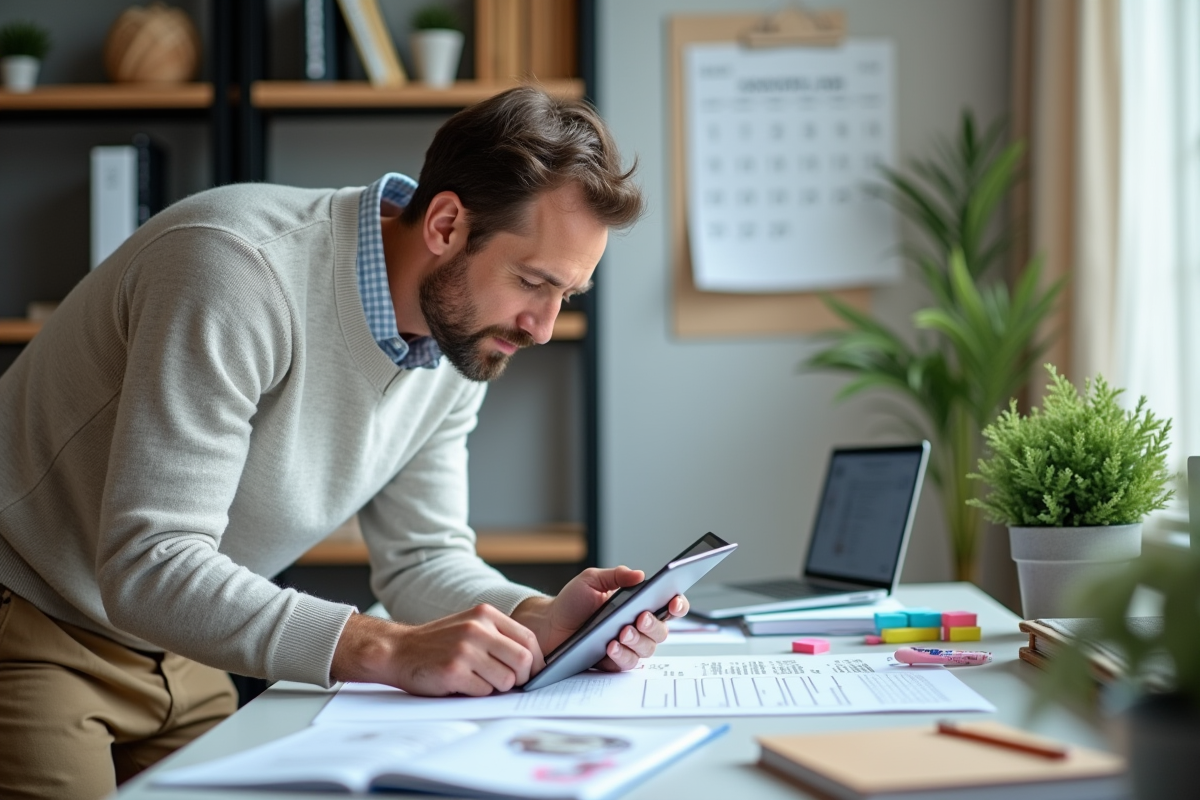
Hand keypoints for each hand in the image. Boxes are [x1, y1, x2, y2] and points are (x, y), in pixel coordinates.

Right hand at [330, 605, 543, 695]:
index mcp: (485, 615)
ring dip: (496, 687)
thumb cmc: (438, 643)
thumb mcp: (470, 626)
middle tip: (509, 683)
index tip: (533, 672)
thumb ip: (499, 637)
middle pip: (523, 661)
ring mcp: (465, 649)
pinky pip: (484, 691)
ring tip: (478, 680)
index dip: (536, 661)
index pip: (529, 639)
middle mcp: (477, 629)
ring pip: (506, 680)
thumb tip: (533, 662)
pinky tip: (461, 684)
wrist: (398, 650)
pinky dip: (477, 693)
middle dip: (521, 678)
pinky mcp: (453, 671)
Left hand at [513, 567, 690, 672]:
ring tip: (622, 632)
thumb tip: (639, 575)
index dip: (677, 604)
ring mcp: (628, 646)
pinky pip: (627, 663)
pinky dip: (621, 655)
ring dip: (636, 641)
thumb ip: (616, 575)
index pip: (667, 606)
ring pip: (647, 649)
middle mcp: (637, 627)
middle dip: (653, 625)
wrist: (549, 625)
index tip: (673, 601)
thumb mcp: (592, 581)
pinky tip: (610, 646)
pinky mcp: (614, 662)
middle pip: (661, 631)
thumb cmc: (572, 603)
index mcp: (638, 604)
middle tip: (639, 618)